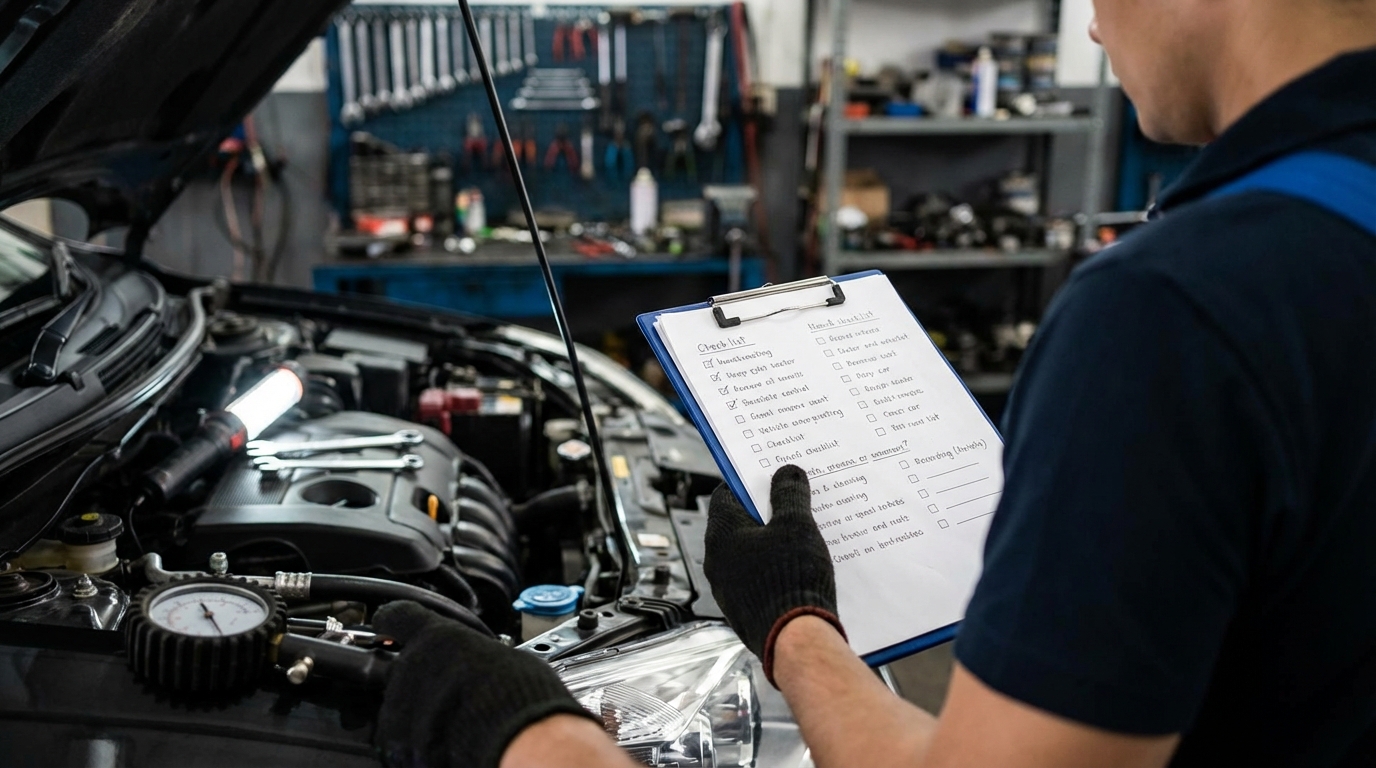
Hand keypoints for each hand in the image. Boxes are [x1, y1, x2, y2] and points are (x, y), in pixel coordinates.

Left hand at [372, 601, 599, 767]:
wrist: (512, 740)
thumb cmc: (515, 694)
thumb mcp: (502, 657)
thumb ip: (474, 656)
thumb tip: (482, 663)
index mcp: (434, 637)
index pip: (397, 617)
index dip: (394, 621)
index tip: (389, 623)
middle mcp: (407, 669)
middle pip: (401, 670)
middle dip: (421, 683)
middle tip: (452, 695)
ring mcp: (398, 709)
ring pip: (402, 709)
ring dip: (422, 716)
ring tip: (457, 724)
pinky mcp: (397, 746)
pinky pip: (406, 742)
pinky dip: (422, 745)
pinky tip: (450, 744)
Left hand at [703, 465, 845, 684]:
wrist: (795, 640)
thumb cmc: (790, 580)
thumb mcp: (796, 525)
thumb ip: (789, 495)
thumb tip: (786, 472)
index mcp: (721, 535)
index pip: (726, 494)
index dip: (749, 482)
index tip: (770, 476)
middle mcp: (717, 562)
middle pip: (739, 525)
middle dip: (766, 513)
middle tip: (793, 503)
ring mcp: (729, 590)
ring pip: (750, 554)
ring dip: (772, 543)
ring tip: (804, 536)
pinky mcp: (744, 611)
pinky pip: (757, 580)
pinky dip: (774, 570)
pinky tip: (801, 569)